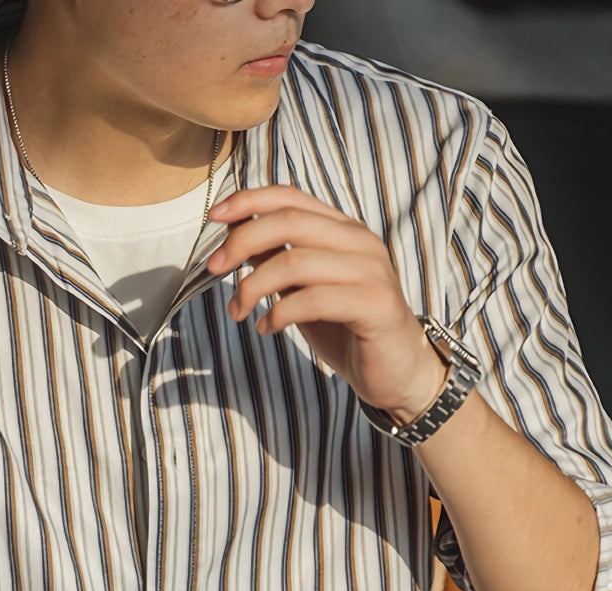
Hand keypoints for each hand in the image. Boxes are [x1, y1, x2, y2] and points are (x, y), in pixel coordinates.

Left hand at [206, 185, 446, 423]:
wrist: (398, 372)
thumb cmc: (348, 330)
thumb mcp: (303, 289)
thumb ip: (278, 260)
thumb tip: (236, 238)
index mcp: (343, 231)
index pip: (291, 198)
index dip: (249, 200)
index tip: (214, 218)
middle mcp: (360, 242)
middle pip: (289, 222)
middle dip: (241, 242)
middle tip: (212, 268)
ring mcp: (371, 271)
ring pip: (295, 261)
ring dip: (253, 286)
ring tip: (238, 312)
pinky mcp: (375, 305)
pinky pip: (314, 299)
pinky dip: (279, 313)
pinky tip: (266, 327)